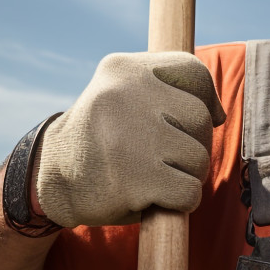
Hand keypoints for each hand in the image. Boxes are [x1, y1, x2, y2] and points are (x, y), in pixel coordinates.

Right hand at [35, 51, 226, 227]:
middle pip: (200, 119)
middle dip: (194, 142)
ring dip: (189, 174)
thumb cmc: (104, 134)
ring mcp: (129, 139)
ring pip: (198, 157)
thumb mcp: (123, 92)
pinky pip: (188, 191)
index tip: (189, 120)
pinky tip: (159, 197)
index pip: (194, 73)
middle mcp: (124, 97)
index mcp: (124, 69)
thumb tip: (219, 114)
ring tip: (159, 175)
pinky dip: (182, 200)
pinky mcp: (132, 182)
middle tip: (168, 155)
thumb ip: (169, 90)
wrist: (49, 177)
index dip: (204, 99)